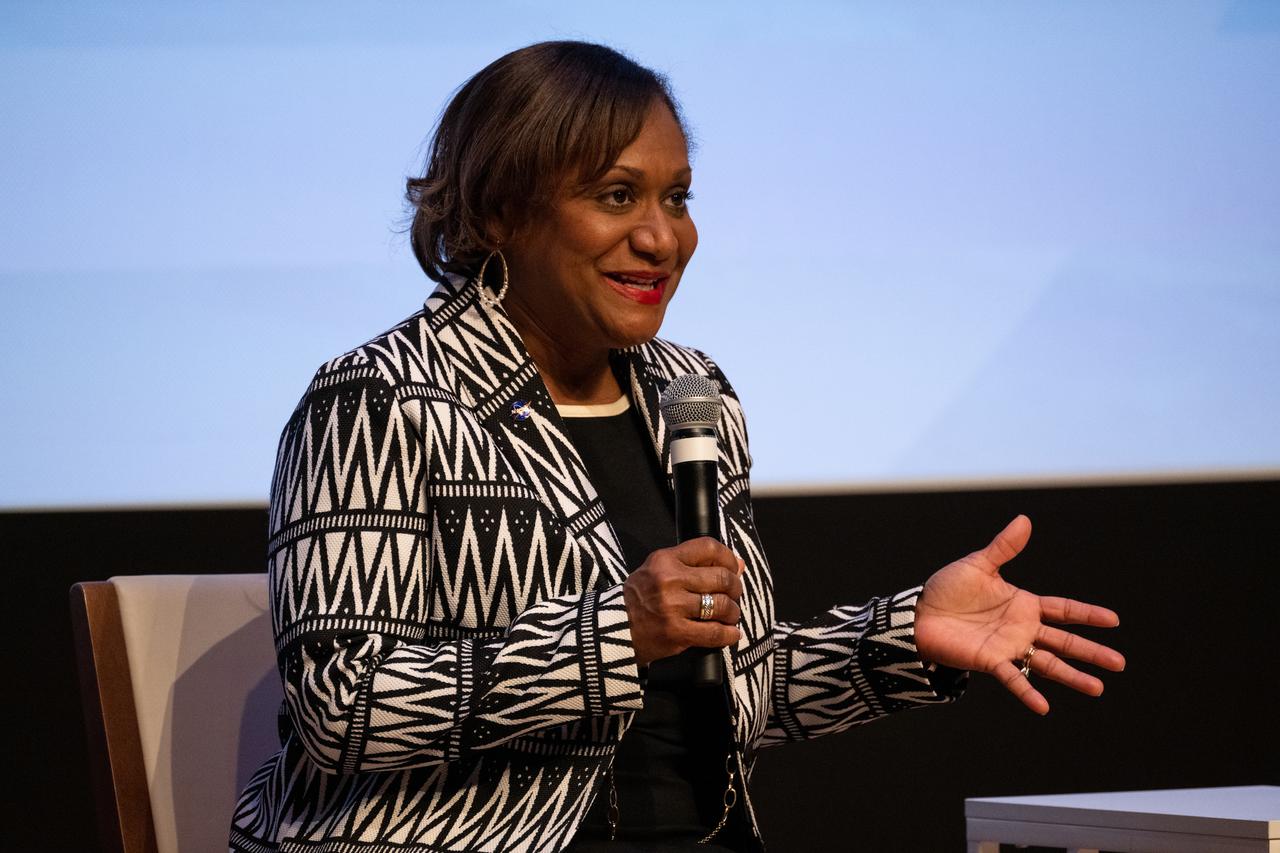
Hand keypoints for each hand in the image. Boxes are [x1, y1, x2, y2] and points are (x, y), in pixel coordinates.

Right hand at [623, 537, 744, 666]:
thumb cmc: (638, 598)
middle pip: (721, 577)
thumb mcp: (658, 571)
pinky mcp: (676, 633)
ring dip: (733, 612)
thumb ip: (694, 565)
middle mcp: (669, 580)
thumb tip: (739, 564)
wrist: (611, 629)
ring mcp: (673, 607)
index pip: (709, 547)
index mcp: (664, 560)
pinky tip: (730, 634)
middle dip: (735, 587)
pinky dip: (729, 634)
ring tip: (729, 615)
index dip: (728, 557)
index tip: (733, 567)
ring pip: (722, 606)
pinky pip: (715, 633)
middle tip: (733, 594)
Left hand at [914, 515, 1124, 714]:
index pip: (1064, 611)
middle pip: (1064, 642)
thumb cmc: (947, 590)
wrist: (918, 614)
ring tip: (1098, 688)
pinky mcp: (989, 661)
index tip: (1114, 620)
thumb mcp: (978, 565)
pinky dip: (1028, 692)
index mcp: (1023, 604)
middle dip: (1091, 652)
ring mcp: (1008, 647)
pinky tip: (1044, 707)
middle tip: (1119, 663)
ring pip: (1047, 664)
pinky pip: (1013, 678)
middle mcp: (1021, 629)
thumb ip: (1004, 547)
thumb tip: (1025, 520)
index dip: (1088, 615)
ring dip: (1072, 676)